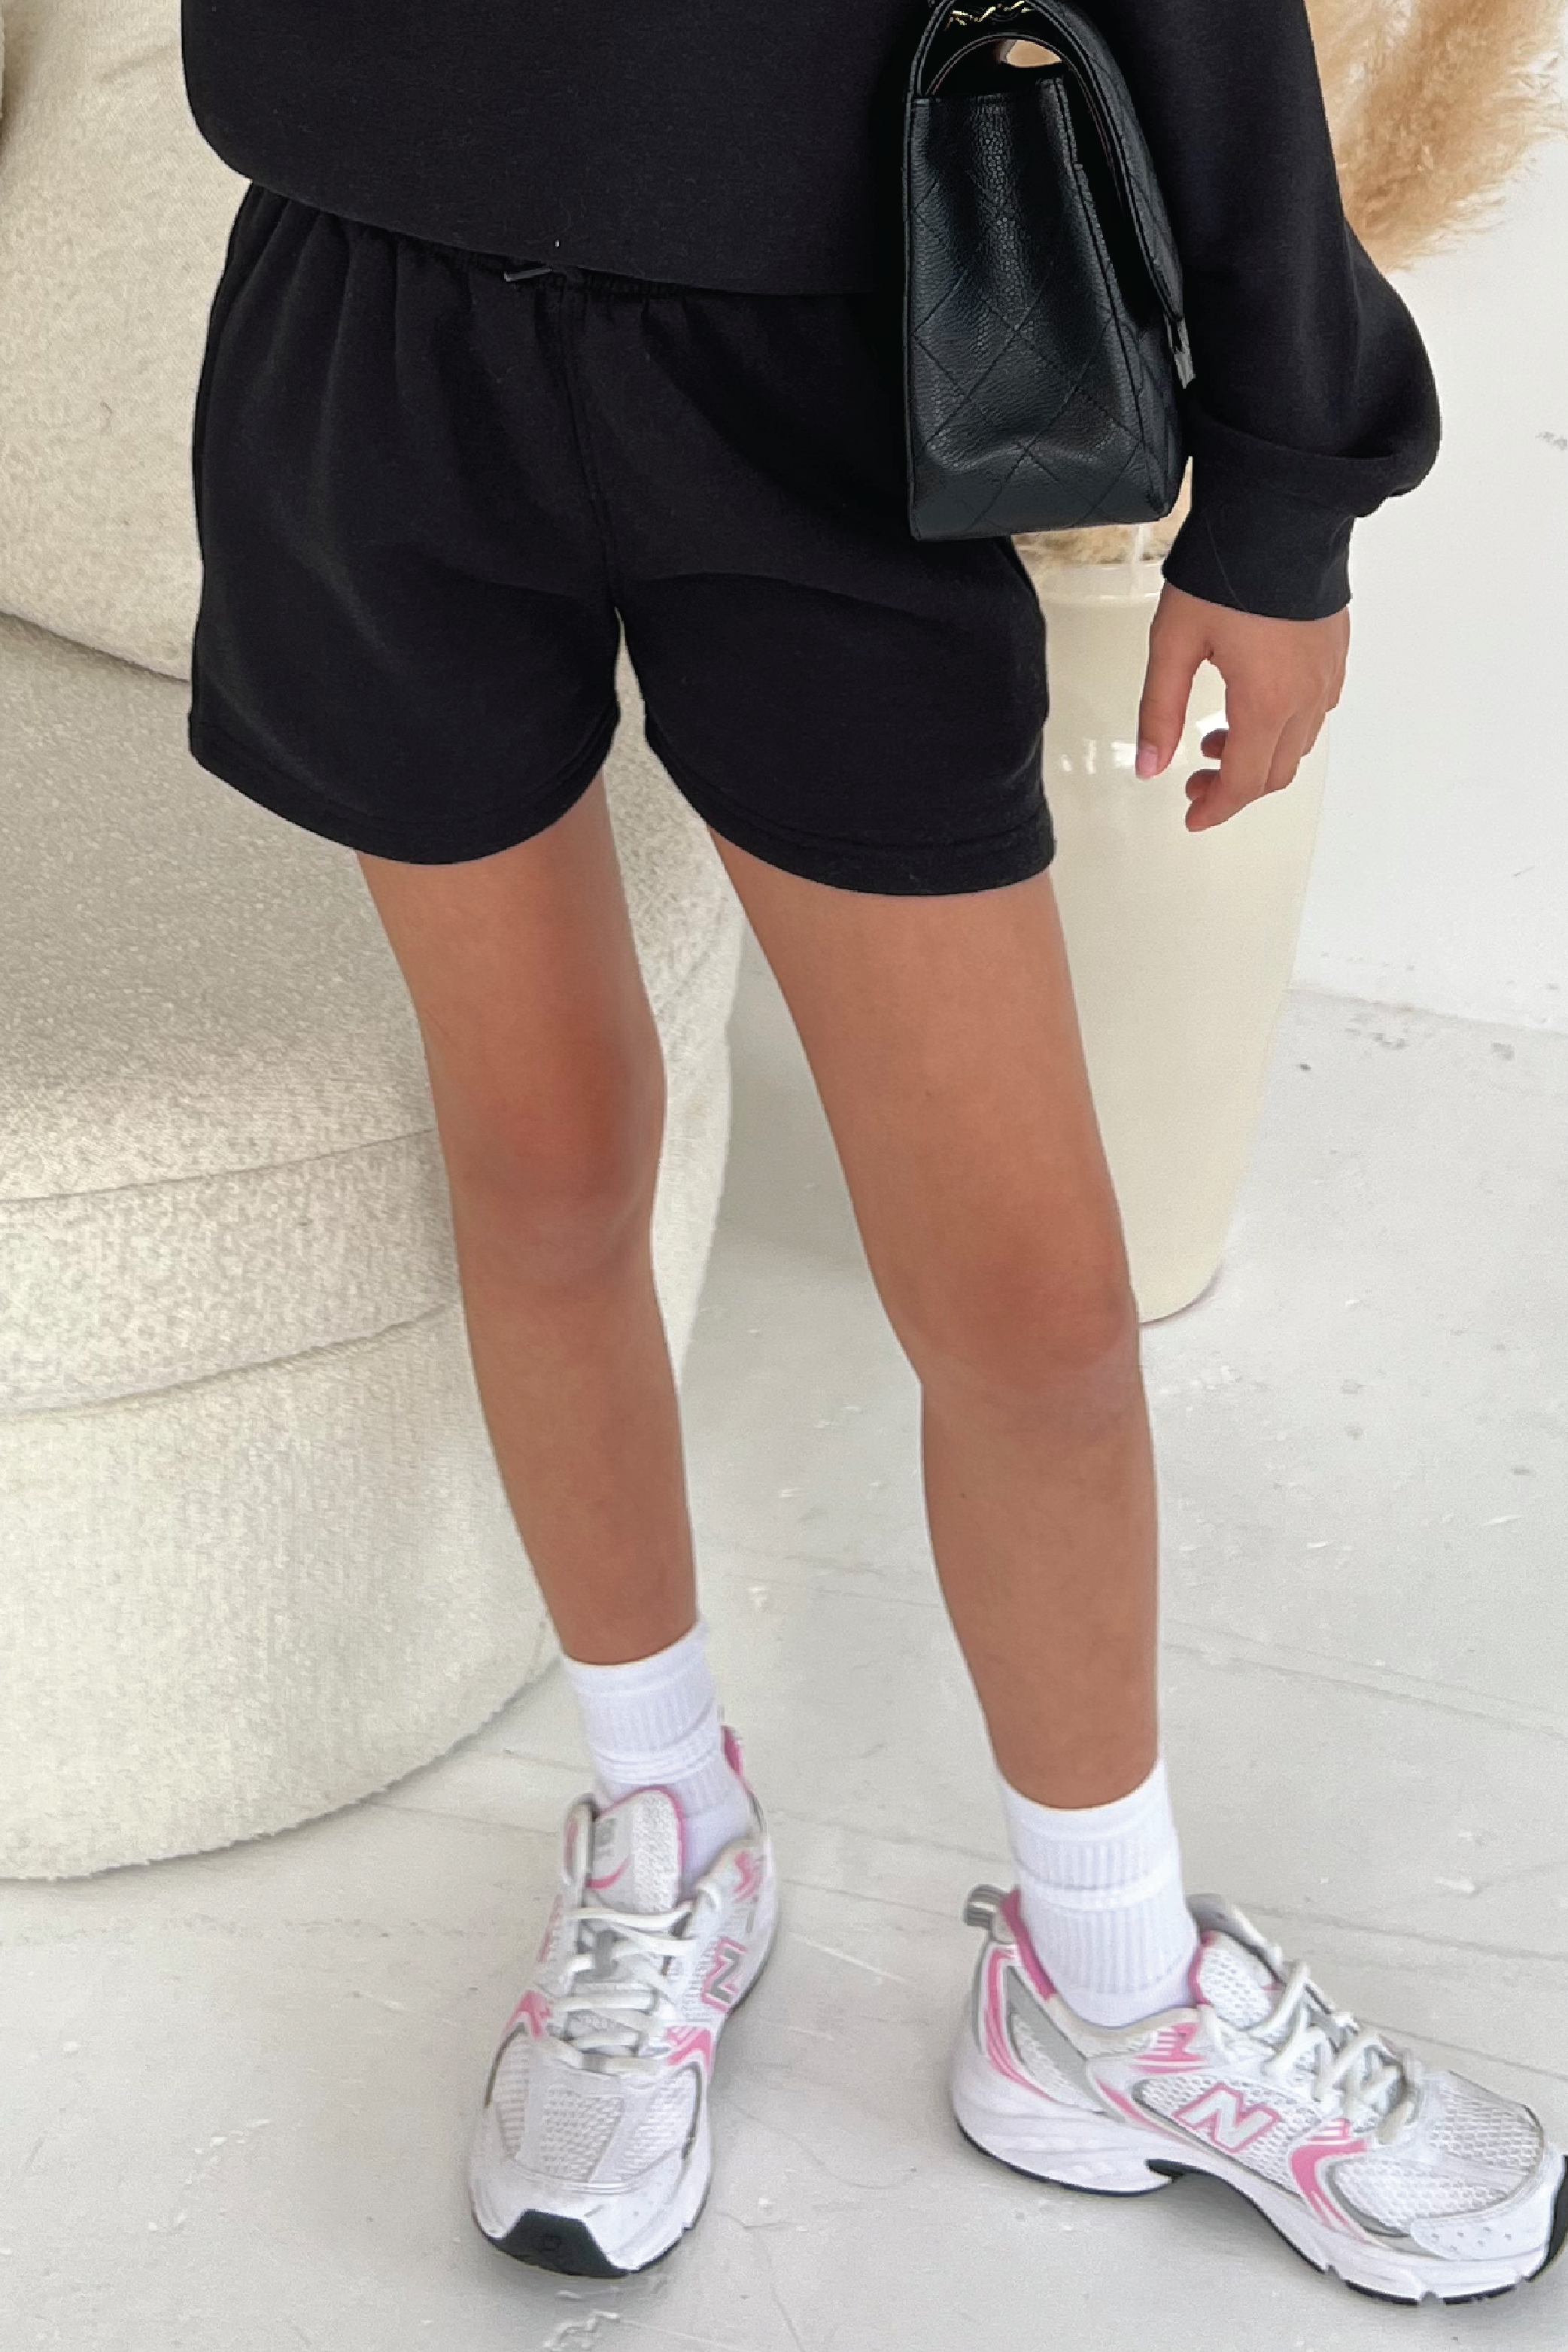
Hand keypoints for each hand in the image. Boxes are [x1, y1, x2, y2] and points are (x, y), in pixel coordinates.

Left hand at [1134, 582, 1349, 831]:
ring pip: (1298, 745)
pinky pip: (1316, 712)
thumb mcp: (1173, 643)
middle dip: (1234, 787)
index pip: (1245, 783)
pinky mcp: (1335, 653)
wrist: (1281, 513)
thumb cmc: (1225, 572)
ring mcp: (1327, 675)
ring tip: (1217, 738)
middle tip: (1195, 778)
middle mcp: (1306, 696)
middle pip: (1275, 773)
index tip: (1193, 817)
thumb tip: (1151, 767)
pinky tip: (1254, 706)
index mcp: (1266, 702)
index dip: (1216, 808)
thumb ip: (1159, 711)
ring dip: (1259, 756)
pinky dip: (1284, 728)